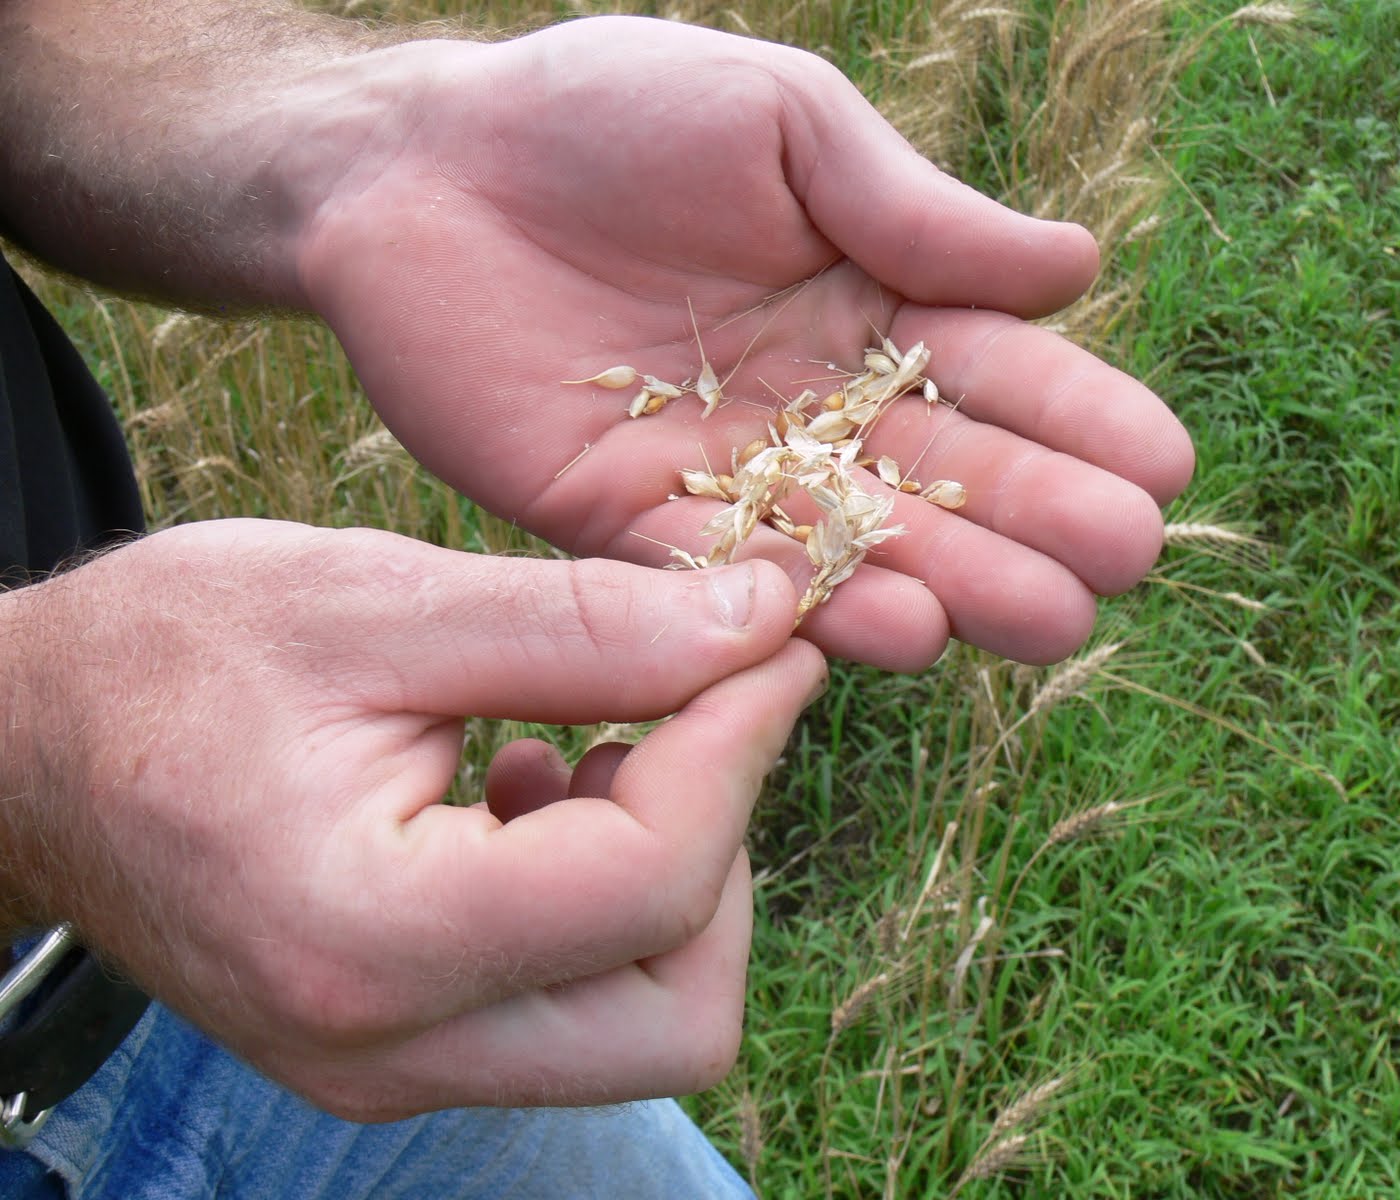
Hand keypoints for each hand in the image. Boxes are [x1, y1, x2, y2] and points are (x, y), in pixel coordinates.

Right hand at [0, 520, 822, 1117]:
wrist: (27, 748)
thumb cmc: (169, 657)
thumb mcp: (380, 602)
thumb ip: (587, 626)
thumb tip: (763, 619)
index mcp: (371, 938)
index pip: (651, 883)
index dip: (743, 745)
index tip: (772, 641)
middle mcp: (385, 1048)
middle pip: (678, 1015)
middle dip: (722, 848)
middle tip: (692, 714)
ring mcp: (389, 1068)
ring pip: (640, 1027)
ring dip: (668, 878)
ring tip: (592, 742)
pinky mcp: (397, 1048)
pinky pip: (570, 1011)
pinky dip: (605, 902)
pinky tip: (540, 784)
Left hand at [295, 16, 1193, 669]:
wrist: (419, 165)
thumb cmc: (605, 111)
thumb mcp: (781, 121)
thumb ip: (913, 210)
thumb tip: (1080, 268)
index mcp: (864, 298)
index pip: (995, 371)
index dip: (1082, 419)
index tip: (1164, 469)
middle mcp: (812, 400)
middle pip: (945, 474)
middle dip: (1039, 520)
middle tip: (1122, 569)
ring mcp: (727, 469)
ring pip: (859, 542)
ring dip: (956, 583)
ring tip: (1043, 621)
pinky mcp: (626, 523)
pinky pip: (730, 574)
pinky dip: (812, 603)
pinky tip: (898, 628)